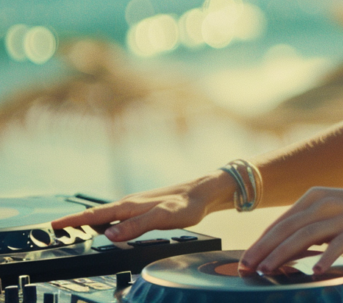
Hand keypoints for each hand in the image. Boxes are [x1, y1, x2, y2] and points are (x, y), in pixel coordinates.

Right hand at [50, 172, 232, 241]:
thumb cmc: (187, 205)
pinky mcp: (144, 209)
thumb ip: (136, 226)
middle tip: (55, 230)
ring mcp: (137, 206)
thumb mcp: (163, 218)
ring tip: (73, 231)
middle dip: (75, 222)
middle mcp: (130, 204)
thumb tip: (109, 235)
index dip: (73, 221)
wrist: (205, 193)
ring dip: (89, 222)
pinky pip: (119, 216)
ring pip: (107, 215)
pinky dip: (106, 222)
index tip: (52, 225)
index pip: (95, 215)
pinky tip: (106, 227)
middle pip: (97, 214)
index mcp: (130, 206)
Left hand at [239, 187, 342, 274]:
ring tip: (268, 270)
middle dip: (264, 248)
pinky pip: (338, 244)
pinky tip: (315, 271)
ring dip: (283, 254)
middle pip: (288, 227)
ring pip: (305, 235)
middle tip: (247, 267)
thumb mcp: (330, 214)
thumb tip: (280, 249)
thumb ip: (307, 227)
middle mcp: (325, 202)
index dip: (261, 241)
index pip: (281, 221)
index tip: (245, 259)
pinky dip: (325, 257)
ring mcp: (342, 215)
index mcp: (315, 196)